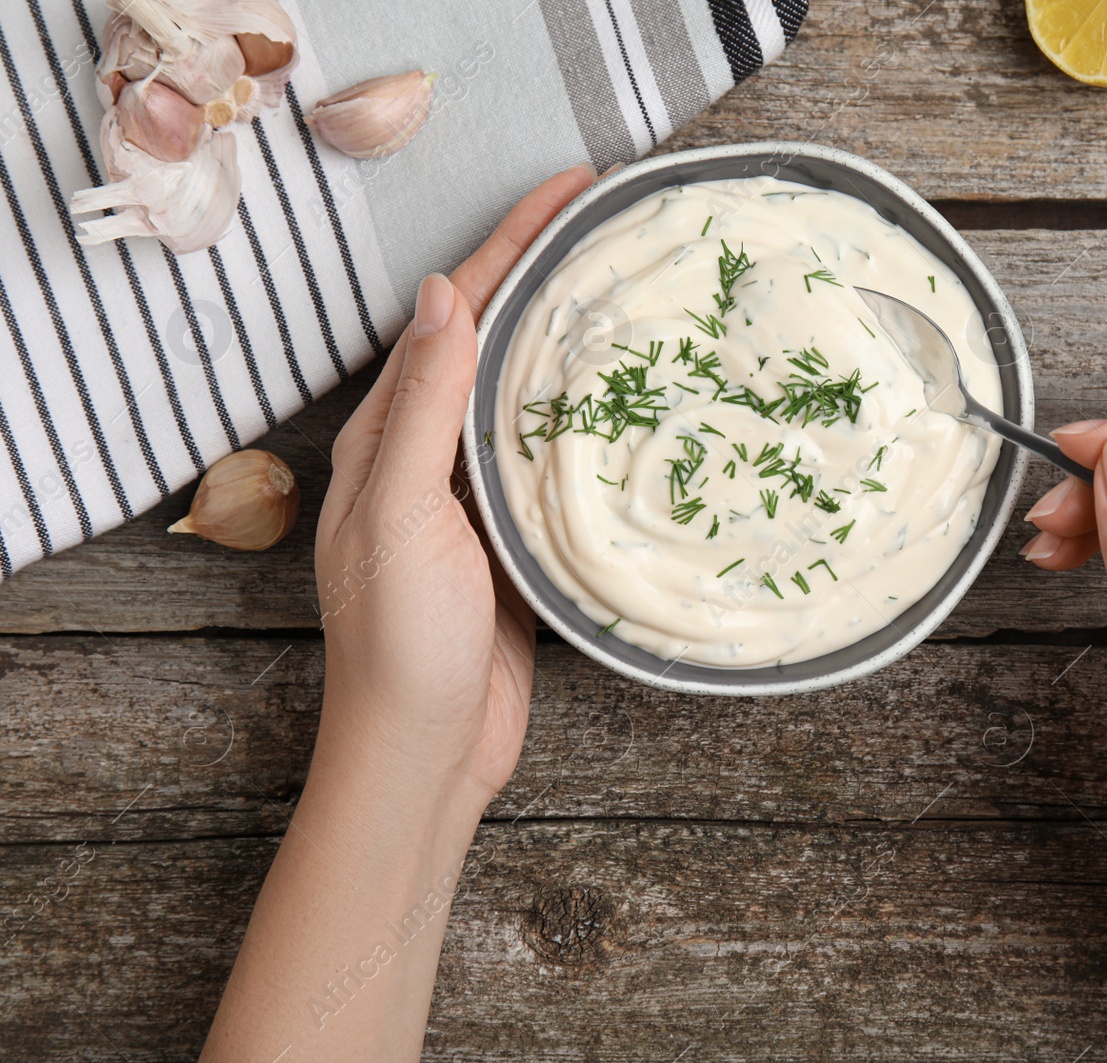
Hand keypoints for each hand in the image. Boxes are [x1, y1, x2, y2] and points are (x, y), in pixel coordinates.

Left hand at [313, 164, 594, 810]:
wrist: (424, 753)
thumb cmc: (400, 641)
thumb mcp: (402, 511)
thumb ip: (422, 407)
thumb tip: (437, 292)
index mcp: (390, 435)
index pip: (455, 311)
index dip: (511, 241)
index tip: (573, 187)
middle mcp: (430, 455)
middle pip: (496, 340)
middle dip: (549, 274)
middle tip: (619, 225)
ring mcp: (476, 499)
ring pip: (532, 397)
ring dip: (577, 341)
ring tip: (638, 293)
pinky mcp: (517, 543)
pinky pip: (556, 461)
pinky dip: (593, 421)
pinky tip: (635, 404)